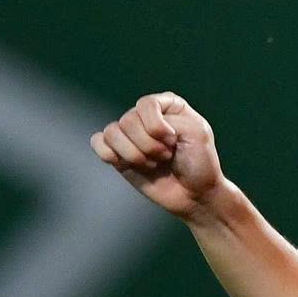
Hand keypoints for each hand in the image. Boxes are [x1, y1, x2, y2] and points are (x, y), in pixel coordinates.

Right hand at [89, 93, 224, 219]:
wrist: (194, 193)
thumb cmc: (200, 161)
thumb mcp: (197, 133)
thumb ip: (171, 120)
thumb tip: (137, 126)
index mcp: (168, 105)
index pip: (146, 104)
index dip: (156, 125)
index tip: (173, 140)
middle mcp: (147, 116)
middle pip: (128, 120)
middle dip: (148, 145)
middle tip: (166, 155)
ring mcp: (131, 134)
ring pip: (112, 132)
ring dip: (133, 153)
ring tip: (152, 163)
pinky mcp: (119, 153)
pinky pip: (98, 142)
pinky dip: (108, 154)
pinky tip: (124, 163)